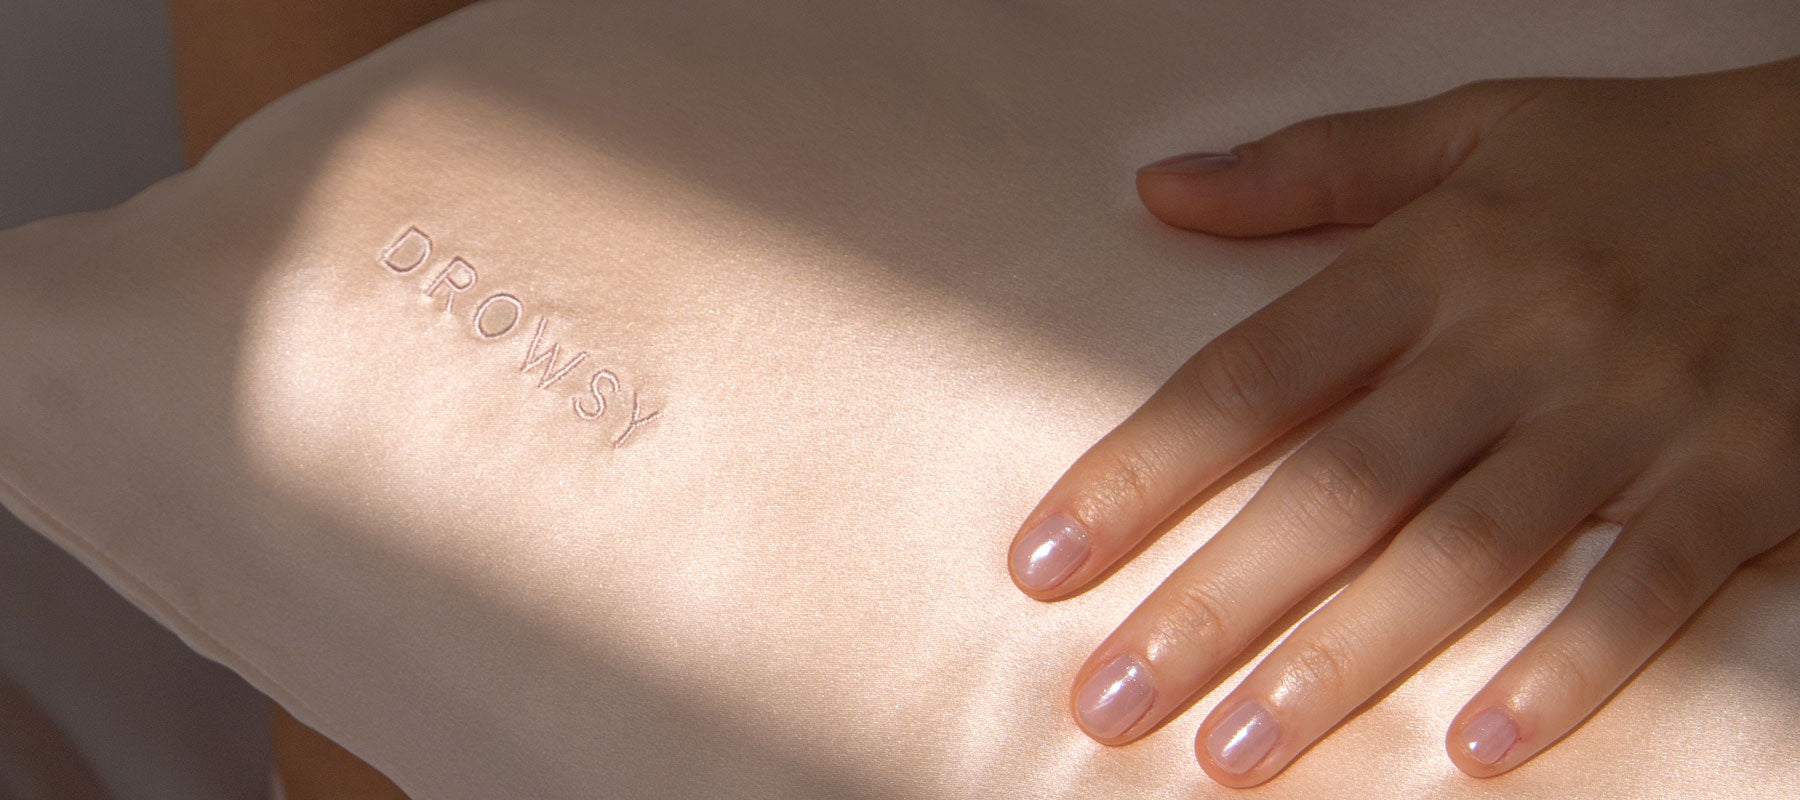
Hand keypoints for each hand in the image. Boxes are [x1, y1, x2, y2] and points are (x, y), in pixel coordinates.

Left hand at [1008, 56, 1799, 785]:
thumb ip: (1312, 168)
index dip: (1140, 472)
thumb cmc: (1643, 158)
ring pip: (1465, 552)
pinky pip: (1649, 585)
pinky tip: (1478, 747)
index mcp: (1433, 258)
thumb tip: (1159, 190)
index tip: (1046, 559)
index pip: (1250, 377)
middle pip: (1335, 488)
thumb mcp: (1476, 126)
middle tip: (1108, 701)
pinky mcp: (1741, 474)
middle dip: (1212, 603)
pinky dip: (1570, 667)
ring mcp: (1630, 412)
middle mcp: (1513, 340)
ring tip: (1237, 753)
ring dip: (1346, 661)